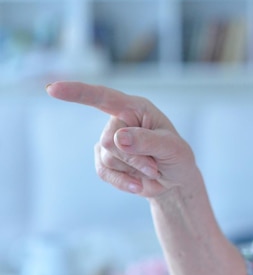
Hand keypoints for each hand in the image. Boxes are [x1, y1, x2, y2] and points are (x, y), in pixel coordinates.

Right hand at [46, 81, 197, 197]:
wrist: (174, 180)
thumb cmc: (177, 156)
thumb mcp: (171, 147)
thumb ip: (147, 141)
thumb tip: (118, 138)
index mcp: (136, 108)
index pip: (103, 97)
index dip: (78, 92)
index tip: (53, 89)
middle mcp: (119, 121)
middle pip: (110, 140)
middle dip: (135, 157)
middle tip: (155, 163)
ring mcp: (109, 141)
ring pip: (108, 157)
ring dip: (133, 168)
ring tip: (152, 169)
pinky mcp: (105, 161)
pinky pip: (103, 172)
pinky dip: (123, 181)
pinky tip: (138, 185)